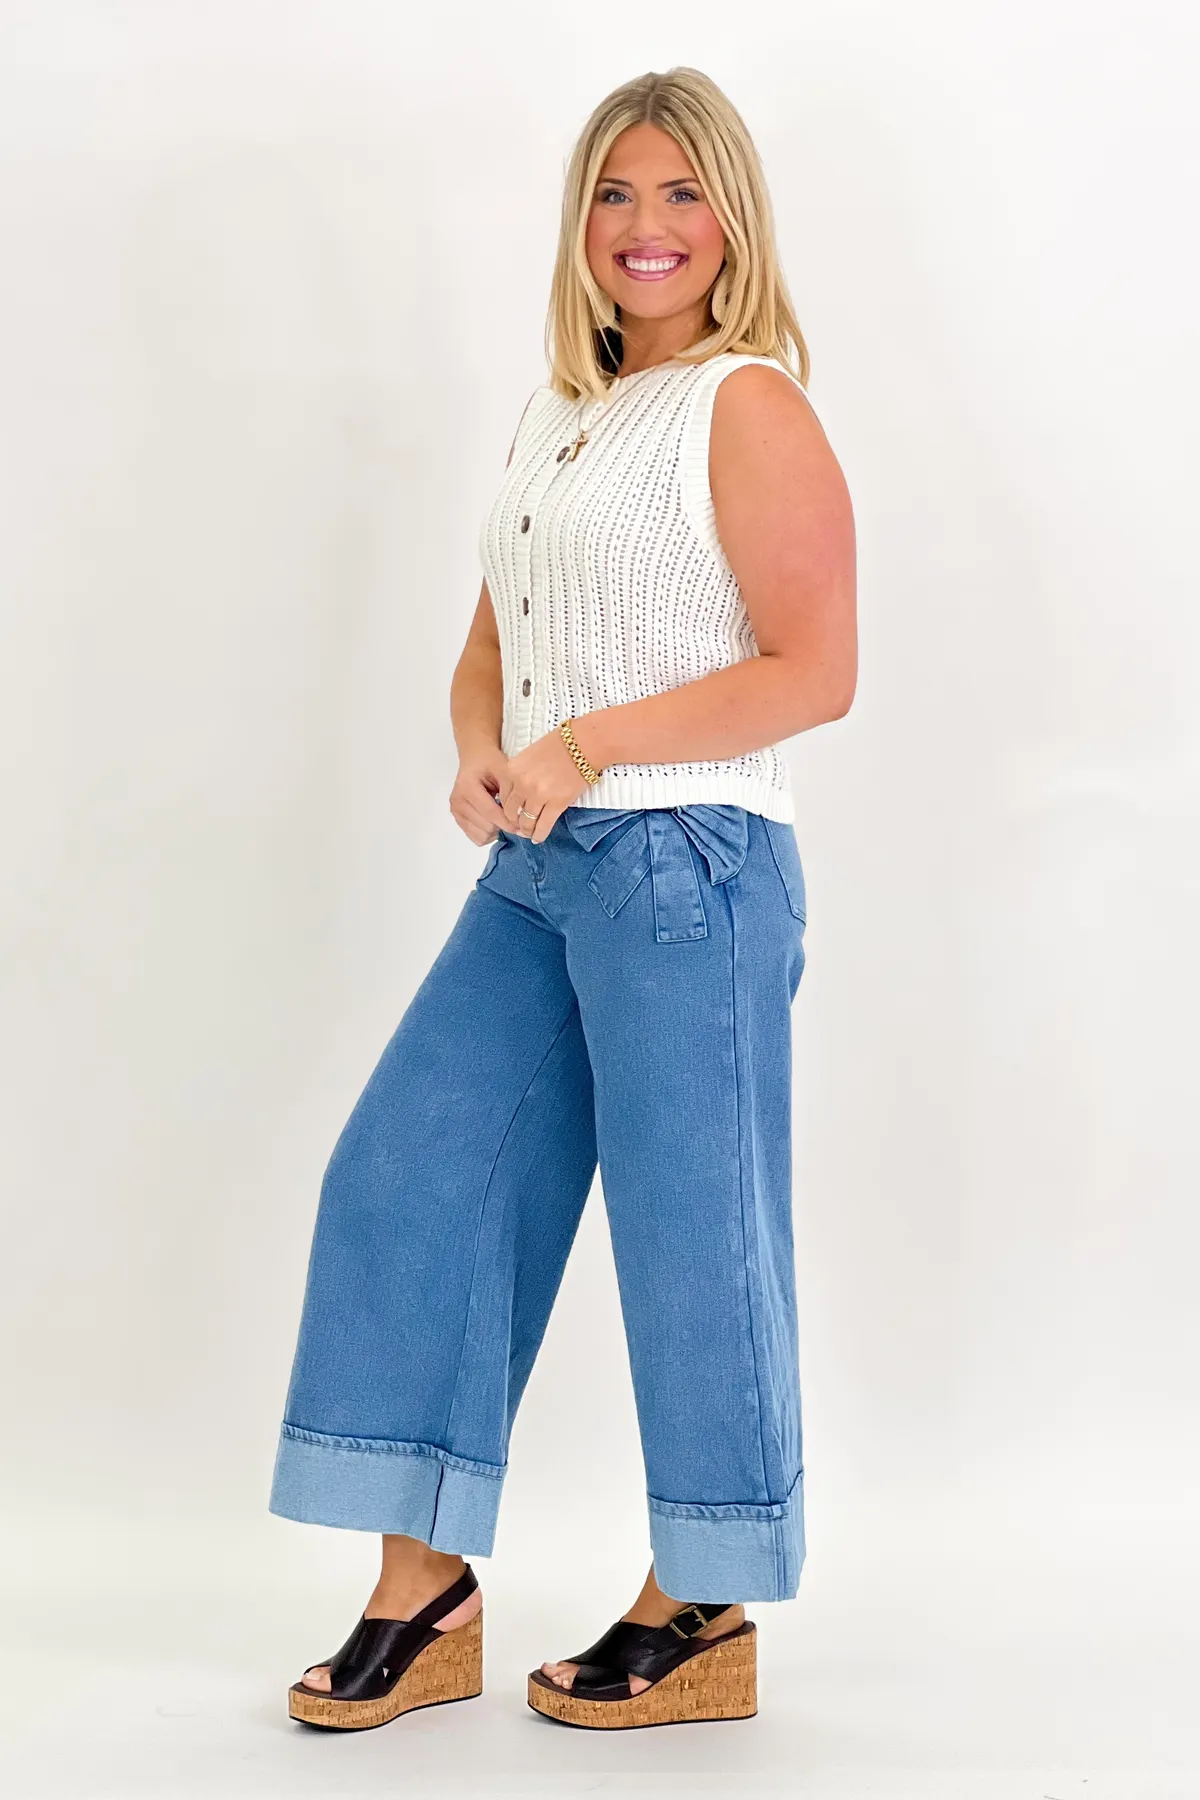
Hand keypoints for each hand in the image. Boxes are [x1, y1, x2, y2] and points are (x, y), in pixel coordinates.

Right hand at [449, 744, 512, 845]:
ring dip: (495, 831)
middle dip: (503, 826)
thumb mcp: (503, 769)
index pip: (490, 813)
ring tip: (502, 819)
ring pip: (481, 836)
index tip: (522, 827)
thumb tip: (521, 816)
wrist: (474, 759)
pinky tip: (493, 822)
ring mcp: (456, 811)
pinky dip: (487, 834)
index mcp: (468, 787)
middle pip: (486, 827)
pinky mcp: (457, 818)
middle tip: (514, 820)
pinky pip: (475, 837)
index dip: (508, 822)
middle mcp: (458, 801)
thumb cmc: (490, 762)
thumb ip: (510, 791)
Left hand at [497, 727, 594, 843]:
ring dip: (527, 830)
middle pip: (511, 812)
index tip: (511, 813)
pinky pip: (543, 826)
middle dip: (514, 821)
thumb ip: (519, 773)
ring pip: (526, 822)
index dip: (507, 808)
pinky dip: (539, 835)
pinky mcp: (556, 804)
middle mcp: (522, 784)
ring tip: (529, 832)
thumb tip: (517, 793)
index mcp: (512, 770)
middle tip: (519, 825)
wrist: (583, 743)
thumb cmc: (559, 744)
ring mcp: (539, 795)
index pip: (503, 797)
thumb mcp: (529, 754)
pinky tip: (538, 838)